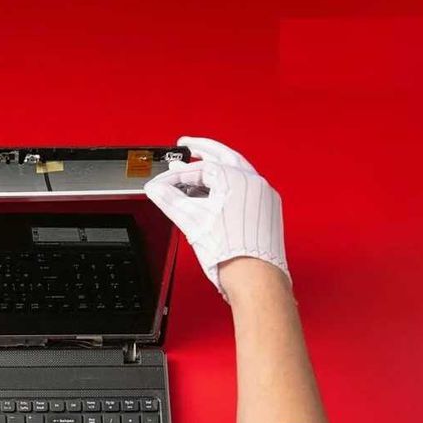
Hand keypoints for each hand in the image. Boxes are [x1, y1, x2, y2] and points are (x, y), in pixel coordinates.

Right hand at [144, 136, 288, 296]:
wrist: (255, 278)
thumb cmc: (232, 252)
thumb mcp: (192, 221)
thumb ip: (170, 200)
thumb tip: (156, 190)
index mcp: (236, 178)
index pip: (200, 169)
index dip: (176, 175)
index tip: (162, 183)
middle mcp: (254, 182)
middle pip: (224, 157)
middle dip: (203, 150)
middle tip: (188, 145)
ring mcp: (263, 196)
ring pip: (237, 172)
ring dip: (216, 168)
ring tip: (199, 170)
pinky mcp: (267, 210)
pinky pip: (245, 188)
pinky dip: (228, 185)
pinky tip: (216, 194)